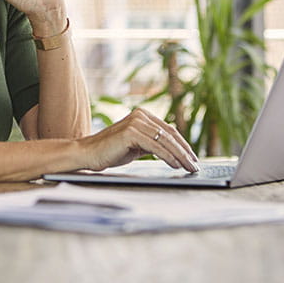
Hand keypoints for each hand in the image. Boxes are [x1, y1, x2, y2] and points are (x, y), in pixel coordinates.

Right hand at [79, 108, 199, 172]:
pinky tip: (176, 165)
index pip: (169, 130)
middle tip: (195, 165)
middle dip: (185, 151)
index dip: (183, 145)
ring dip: (180, 156)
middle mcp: (140, 115)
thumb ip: (152, 142)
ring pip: (165, 141)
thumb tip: (173, 147)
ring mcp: (135, 122)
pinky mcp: (131, 132)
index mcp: (142, 115)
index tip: (192, 157)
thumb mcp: (136, 145)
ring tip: (189, 167)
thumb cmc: (111, 151)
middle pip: (169, 135)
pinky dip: (168, 156)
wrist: (88, 154)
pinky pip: (156, 146)